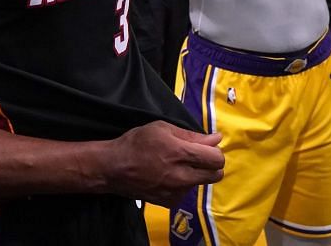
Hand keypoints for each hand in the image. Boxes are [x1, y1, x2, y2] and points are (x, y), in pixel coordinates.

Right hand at [103, 120, 223, 207]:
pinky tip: (168, 176)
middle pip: (215, 175)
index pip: (216, 159)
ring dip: (196, 174)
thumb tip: (216, 139)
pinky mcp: (170, 202)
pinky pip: (186, 192)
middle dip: (212, 165)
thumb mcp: (162, 129)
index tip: (207, 148)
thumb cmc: (137, 142)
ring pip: (201, 183)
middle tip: (198, 157)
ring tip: (176, 165)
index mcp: (180, 153)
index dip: (215, 152)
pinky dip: (183, 184)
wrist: (114, 168)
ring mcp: (176, 192)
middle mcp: (181, 176)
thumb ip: (191, 136)